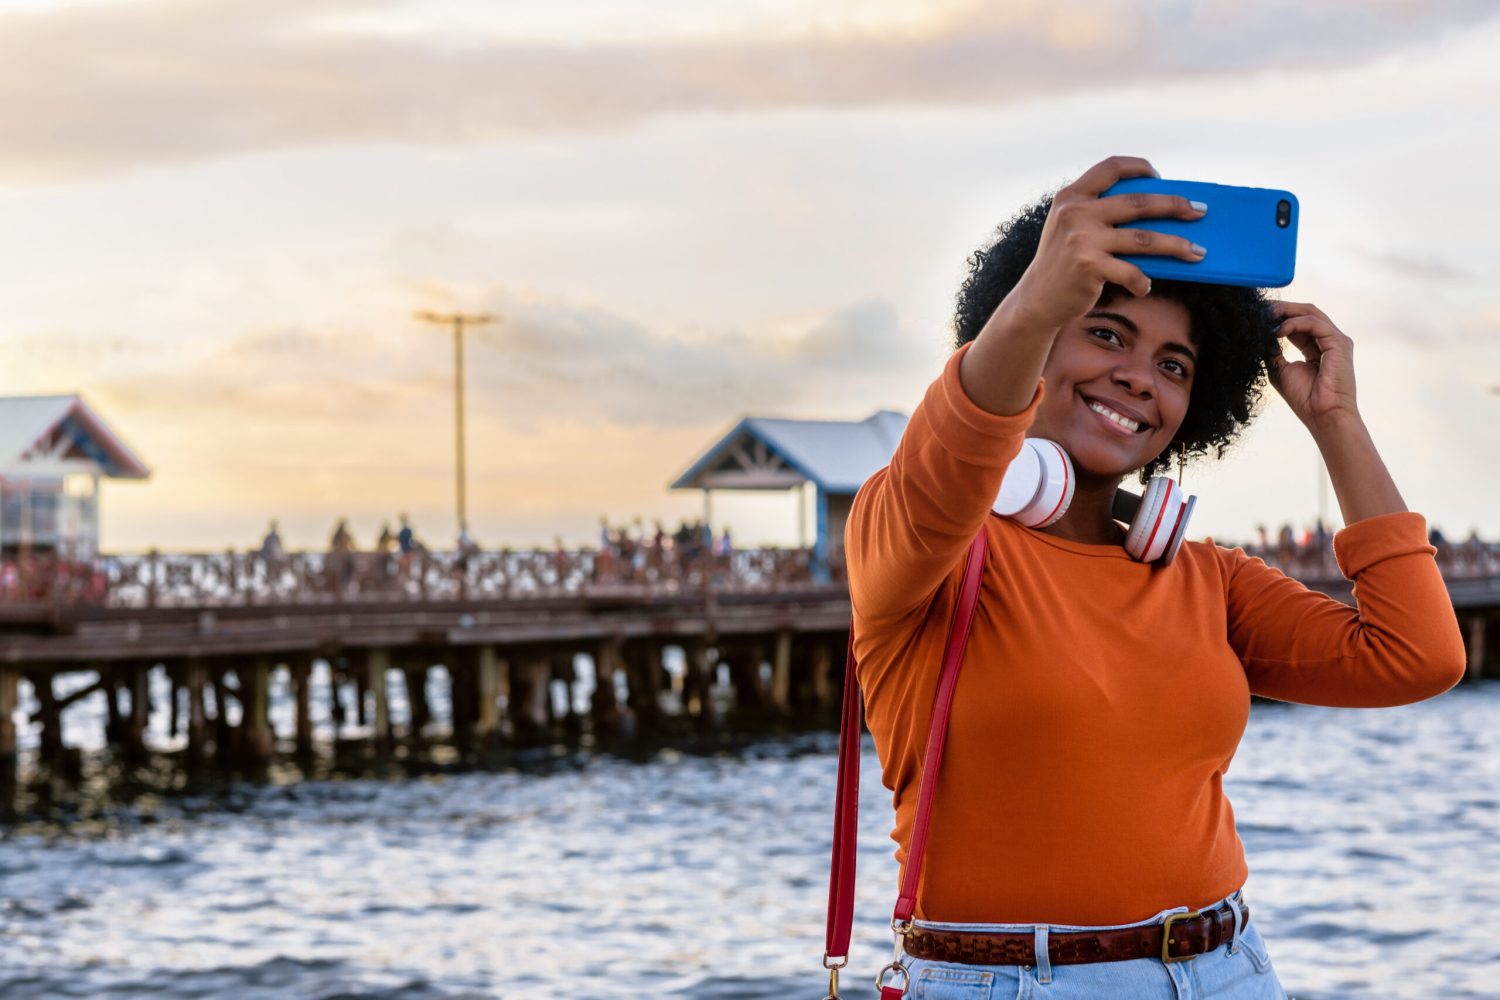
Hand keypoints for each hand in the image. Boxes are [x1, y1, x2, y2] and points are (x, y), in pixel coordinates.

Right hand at [1005, 155, 1207, 334]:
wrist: (1036, 300)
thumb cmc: (1063, 264)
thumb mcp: (1072, 229)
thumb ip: (1100, 214)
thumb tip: (1159, 212)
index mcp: (1072, 196)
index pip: (1110, 167)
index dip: (1138, 167)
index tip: (1159, 177)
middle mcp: (1076, 212)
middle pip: (1139, 202)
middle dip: (1175, 205)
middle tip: (1199, 212)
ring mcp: (1082, 238)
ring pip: (1144, 239)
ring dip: (1176, 246)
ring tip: (1197, 252)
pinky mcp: (1088, 266)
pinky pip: (1130, 272)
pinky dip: (1143, 282)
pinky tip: (1146, 287)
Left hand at [1267, 301, 1359, 429]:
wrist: (1323, 415)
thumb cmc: (1304, 399)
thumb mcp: (1279, 370)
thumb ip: (1272, 351)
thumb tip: (1258, 335)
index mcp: (1316, 347)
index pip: (1297, 323)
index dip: (1277, 317)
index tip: (1257, 316)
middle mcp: (1328, 340)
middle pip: (1305, 313)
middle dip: (1281, 308)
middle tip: (1260, 308)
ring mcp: (1336, 340)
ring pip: (1310, 313)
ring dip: (1286, 311)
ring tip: (1265, 315)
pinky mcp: (1339, 343)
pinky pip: (1314, 323)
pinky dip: (1294, 323)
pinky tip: (1278, 331)